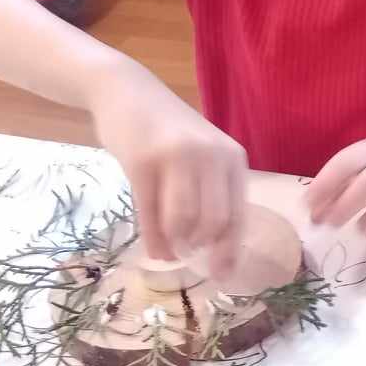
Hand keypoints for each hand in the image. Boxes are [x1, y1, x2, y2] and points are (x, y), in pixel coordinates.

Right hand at [86, 62, 247, 272]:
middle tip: (189, 256)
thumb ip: (214, 189)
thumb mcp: (203, 152)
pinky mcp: (142, 163)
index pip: (239, 212)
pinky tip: (155, 250)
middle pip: (214, 222)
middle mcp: (210, 156)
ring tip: (171, 250)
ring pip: (183, 221)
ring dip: (176, 245)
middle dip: (202, 248)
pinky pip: (151, 214)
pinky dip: (154, 240)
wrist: (126, 92)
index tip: (224, 273)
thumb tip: (218, 245)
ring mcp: (175, 158)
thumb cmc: (167, 129)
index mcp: (232, 157)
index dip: (231, 248)